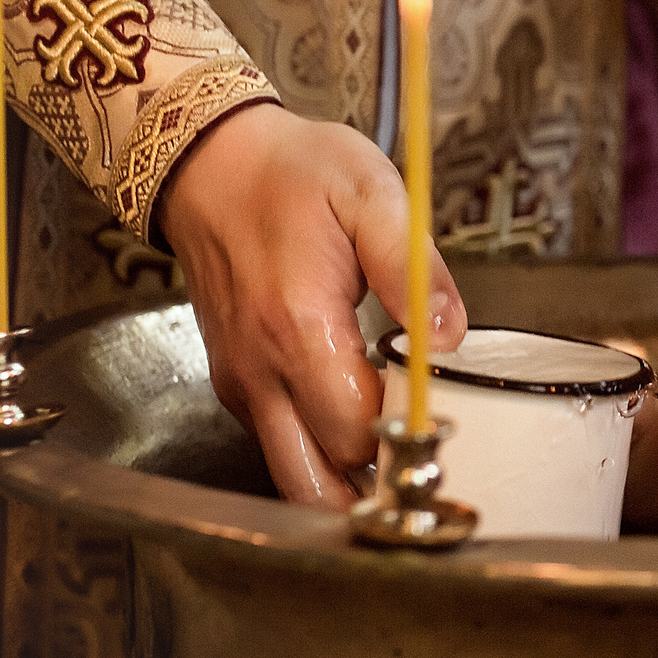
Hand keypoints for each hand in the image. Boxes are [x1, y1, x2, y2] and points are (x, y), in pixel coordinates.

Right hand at [156, 102, 467, 509]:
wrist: (208, 163)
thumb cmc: (291, 174)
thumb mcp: (369, 193)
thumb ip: (412, 268)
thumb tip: (449, 336)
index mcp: (299, 330)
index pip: (359, 436)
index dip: (407, 446)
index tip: (445, 430)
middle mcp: (262, 374)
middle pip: (317, 487)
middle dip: (374, 494)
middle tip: (426, 472)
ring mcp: (242, 387)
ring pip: (293, 479)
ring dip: (345, 488)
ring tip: (399, 467)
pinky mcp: (236, 387)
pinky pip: (280, 448)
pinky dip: (320, 459)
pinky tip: (363, 435)